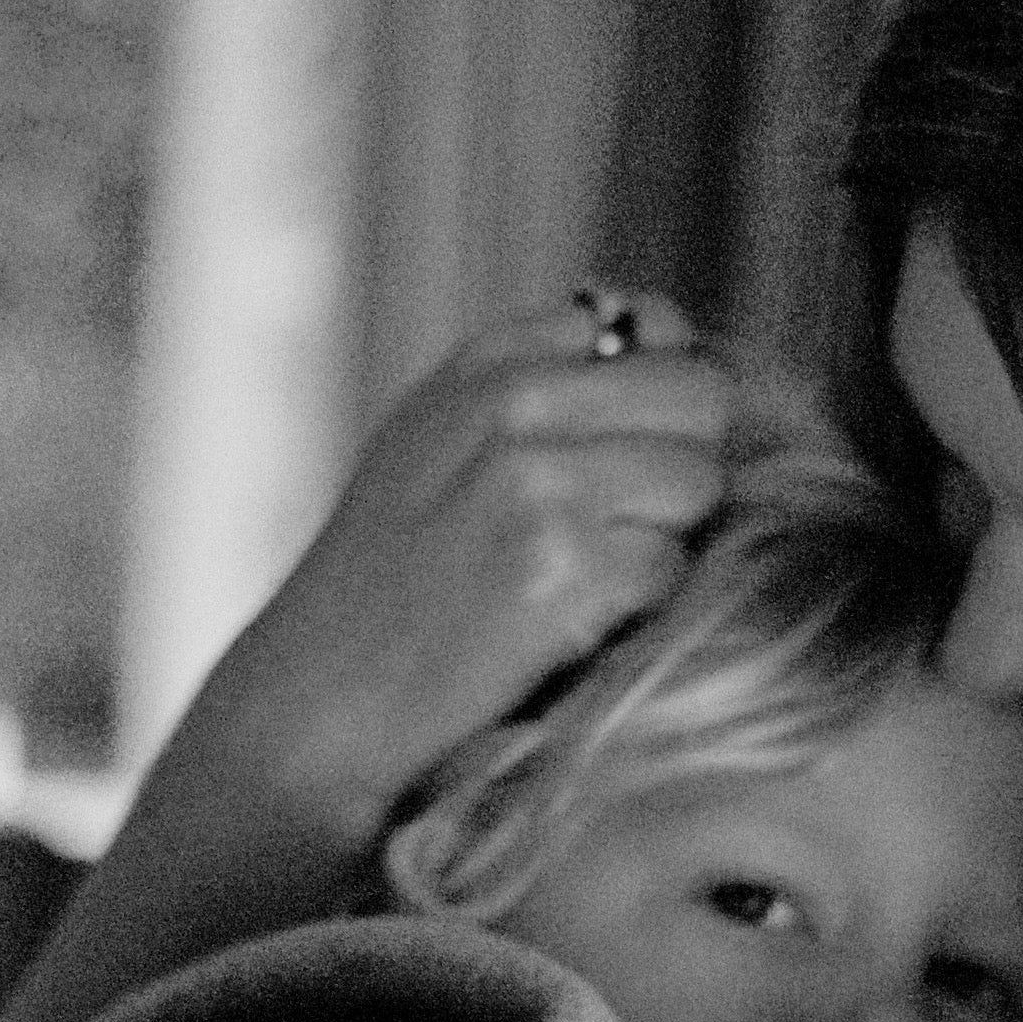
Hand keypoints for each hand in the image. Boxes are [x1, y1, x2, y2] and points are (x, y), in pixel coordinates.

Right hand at [246, 288, 733, 841]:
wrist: (321, 697)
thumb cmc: (386, 583)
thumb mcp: (436, 438)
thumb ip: (536, 382)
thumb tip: (666, 333)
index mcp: (487, 363)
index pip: (656, 324)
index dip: (664, 397)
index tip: (629, 451)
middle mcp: (514, 405)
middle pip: (701, 397)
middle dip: (683, 462)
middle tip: (622, 525)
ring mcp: (539, 483)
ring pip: (698, 482)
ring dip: (664, 537)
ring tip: (585, 576)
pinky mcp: (565, 570)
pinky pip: (673, 566)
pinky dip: (640, 604)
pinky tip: (570, 621)